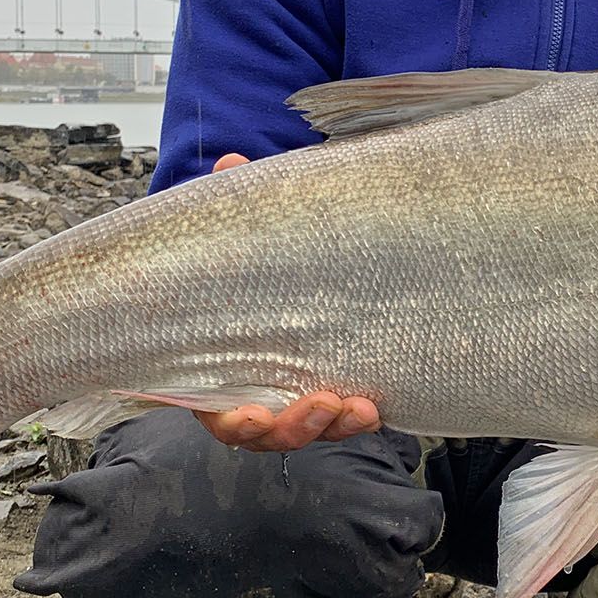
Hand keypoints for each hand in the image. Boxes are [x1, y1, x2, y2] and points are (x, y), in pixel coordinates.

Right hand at [193, 152, 384, 451]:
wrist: (281, 269)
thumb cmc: (247, 264)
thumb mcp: (239, 235)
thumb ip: (235, 206)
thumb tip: (233, 162)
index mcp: (219, 372)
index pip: (220, 412)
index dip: (235, 420)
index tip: (250, 411)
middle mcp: (257, 395)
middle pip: (270, 434)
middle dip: (296, 427)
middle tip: (323, 403)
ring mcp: (297, 399)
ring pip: (311, 431)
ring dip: (333, 426)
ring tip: (359, 407)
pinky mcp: (334, 393)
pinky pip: (344, 419)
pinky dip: (359, 418)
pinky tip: (377, 405)